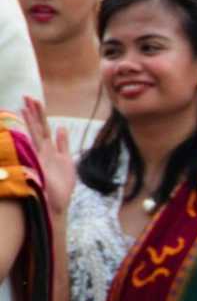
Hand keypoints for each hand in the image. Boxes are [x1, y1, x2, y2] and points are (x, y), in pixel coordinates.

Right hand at [20, 96, 74, 217]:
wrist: (57, 204)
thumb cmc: (61, 185)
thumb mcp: (66, 160)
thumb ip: (63, 144)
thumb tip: (61, 127)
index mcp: (49, 150)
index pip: (42, 129)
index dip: (38, 115)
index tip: (33, 101)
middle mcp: (43, 152)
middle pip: (38, 128)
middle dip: (33, 112)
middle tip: (27, 96)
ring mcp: (42, 158)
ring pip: (36, 135)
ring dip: (32, 120)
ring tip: (27, 104)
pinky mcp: (43, 166)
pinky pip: (40, 150)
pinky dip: (39, 139)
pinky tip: (41, 126)